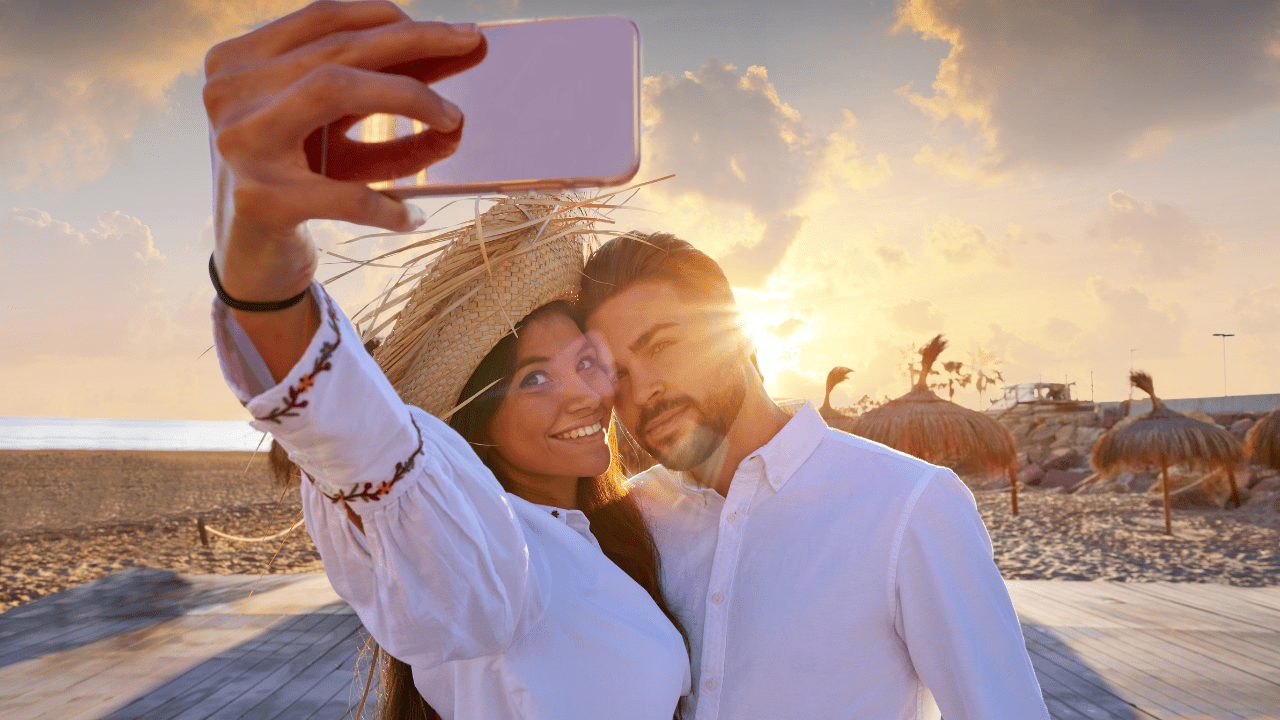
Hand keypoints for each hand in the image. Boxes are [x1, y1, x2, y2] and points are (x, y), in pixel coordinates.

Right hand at [205, 0, 482, 302]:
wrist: (250, 262)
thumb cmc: (299, 184)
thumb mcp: (332, 130)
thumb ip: (379, 88)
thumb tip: (457, 50)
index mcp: (241, 63)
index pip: (324, 19)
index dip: (391, 18)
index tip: (451, 29)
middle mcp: (232, 93)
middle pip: (339, 49)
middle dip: (417, 42)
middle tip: (473, 42)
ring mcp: (243, 144)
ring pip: (335, 90)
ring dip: (410, 98)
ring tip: (455, 122)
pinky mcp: (262, 201)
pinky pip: (347, 194)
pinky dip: (388, 206)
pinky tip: (412, 216)